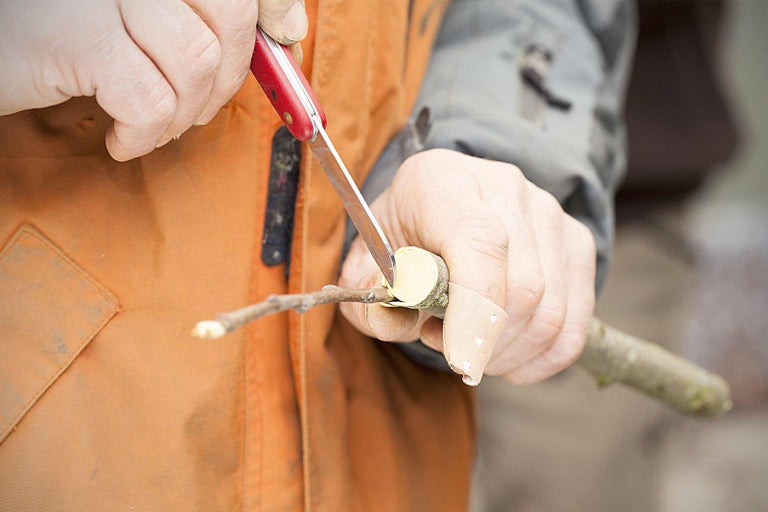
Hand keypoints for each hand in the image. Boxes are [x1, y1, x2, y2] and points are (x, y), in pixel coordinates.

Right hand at [0, 0, 306, 160]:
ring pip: (195, 62)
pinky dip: (143, 134)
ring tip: (150, 126)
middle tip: (198, 110)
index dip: (272, 7)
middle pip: (228, 14)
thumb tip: (288, 35)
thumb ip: (206, 20)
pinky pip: (150, 100)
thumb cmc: (61, 42)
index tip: (285, 39)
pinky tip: (119, 138)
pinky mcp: (75, 33)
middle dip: (227, 78)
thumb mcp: (142, 21)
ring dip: (181, 114)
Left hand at [339, 149, 596, 384]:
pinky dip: (543, 358)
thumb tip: (395, 320)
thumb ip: (370, 296)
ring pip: (552, 311)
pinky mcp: (576, 242)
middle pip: (523, 286)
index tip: (459, 359)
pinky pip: (575, 322)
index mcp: (441, 182)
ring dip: (509, 352)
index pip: (480, 241)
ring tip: (467, 343)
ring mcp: (549, 212)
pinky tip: (507, 359)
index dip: (476, 308)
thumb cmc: (397, 239)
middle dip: (485, 341)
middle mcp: (505, 187)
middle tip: (443, 344)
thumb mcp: (364, 265)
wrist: (433, 207)